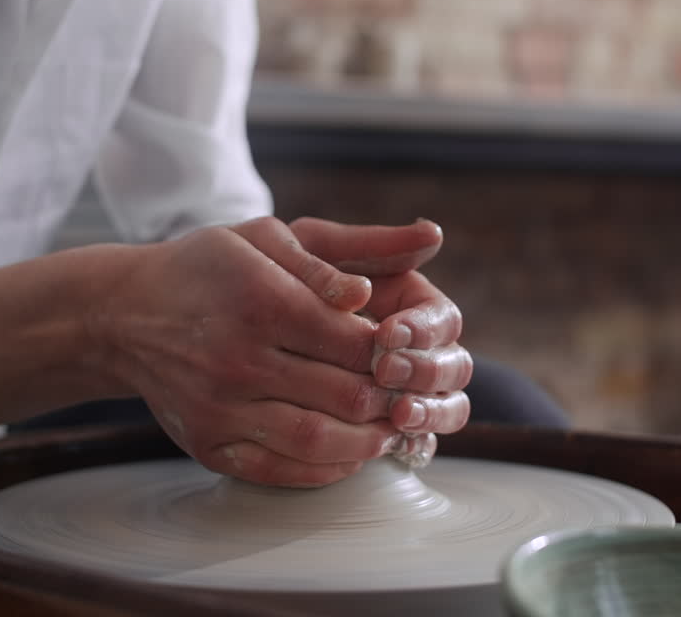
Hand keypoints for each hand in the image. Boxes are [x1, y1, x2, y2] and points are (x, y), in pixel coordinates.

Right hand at [88, 217, 462, 486]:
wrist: (123, 315)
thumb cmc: (205, 268)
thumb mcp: (266, 238)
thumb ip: (335, 254)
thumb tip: (389, 276)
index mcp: (262, 301)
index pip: (356, 340)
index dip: (395, 350)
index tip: (407, 348)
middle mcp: (239, 359)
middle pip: (346, 394)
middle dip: (390, 398)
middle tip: (410, 394)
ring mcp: (220, 408)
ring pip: (318, 439)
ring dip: (368, 441)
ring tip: (388, 428)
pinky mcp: (207, 444)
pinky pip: (280, 470)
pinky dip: (325, 468)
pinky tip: (348, 451)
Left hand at [290, 217, 472, 460]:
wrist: (226, 319)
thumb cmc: (276, 275)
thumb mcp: (314, 251)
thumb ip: (369, 245)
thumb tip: (432, 234)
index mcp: (412, 305)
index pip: (443, 319)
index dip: (424, 328)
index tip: (387, 333)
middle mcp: (421, 350)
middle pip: (454, 366)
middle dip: (426, 371)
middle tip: (385, 372)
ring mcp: (411, 392)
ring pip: (449, 408)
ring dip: (430, 412)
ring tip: (398, 414)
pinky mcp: (393, 429)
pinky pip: (421, 444)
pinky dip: (415, 446)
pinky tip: (392, 445)